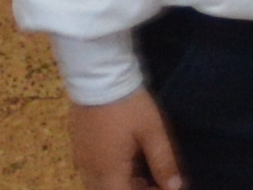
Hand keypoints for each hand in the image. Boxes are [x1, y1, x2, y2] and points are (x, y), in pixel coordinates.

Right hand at [67, 90, 184, 189]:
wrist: (96, 73)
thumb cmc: (127, 104)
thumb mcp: (152, 132)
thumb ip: (163, 163)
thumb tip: (175, 187)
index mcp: (108, 171)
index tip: (163, 186)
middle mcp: (89, 170)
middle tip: (154, 180)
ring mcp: (81, 157)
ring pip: (99, 183)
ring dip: (120, 183)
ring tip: (142, 172)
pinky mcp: (77, 144)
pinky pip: (92, 170)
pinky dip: (109, 172)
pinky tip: (123, 158)